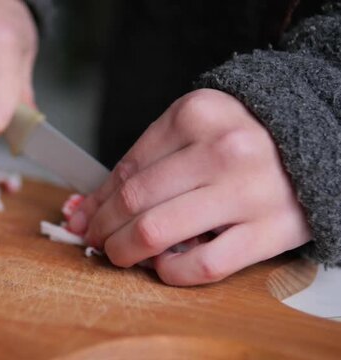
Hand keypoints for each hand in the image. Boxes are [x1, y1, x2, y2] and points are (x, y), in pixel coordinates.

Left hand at [68, 89, 310, 285]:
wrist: (318, 141)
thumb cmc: (242, 138)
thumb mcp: (191, 131)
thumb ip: (142, 164)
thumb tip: (85, 209)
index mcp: (196, 115)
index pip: (126, 169)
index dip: (97, 200)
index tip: (84, 216)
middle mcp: (222, 149)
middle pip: (134, 201)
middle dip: (103, 228)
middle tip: (95, 239)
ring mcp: (248, 191)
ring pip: (158, 232)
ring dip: (124, 250)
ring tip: (118, 254)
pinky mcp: (271, 230)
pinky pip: (203, 265)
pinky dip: (171, 272)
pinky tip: (163, 265)